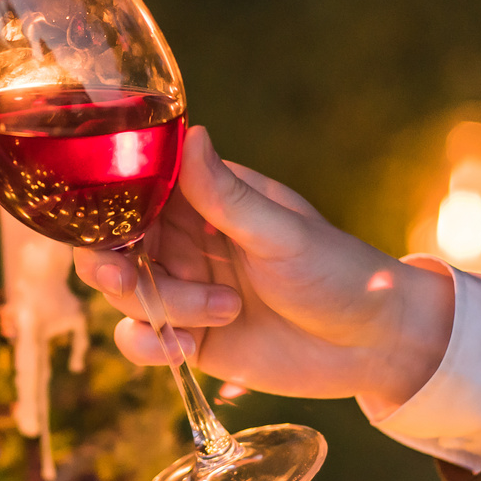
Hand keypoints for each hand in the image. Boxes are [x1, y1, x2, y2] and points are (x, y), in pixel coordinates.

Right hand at [74, 126, 454, 408]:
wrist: (373, 345)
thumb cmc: (338, 272)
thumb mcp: (282, 233)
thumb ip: (226, 196)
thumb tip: (192, 132)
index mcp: (203, 202)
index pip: (134, 193)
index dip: (107, 210)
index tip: (108, 228)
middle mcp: (184, 242)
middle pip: (113, 248)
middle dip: (109, 266)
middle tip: (128, 278)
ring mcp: (184, 290)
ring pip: (125, 296)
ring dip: (160, 307)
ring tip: (225, 312)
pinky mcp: (190, 337)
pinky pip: (140, 340)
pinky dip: (149, 346)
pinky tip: (184, 348)